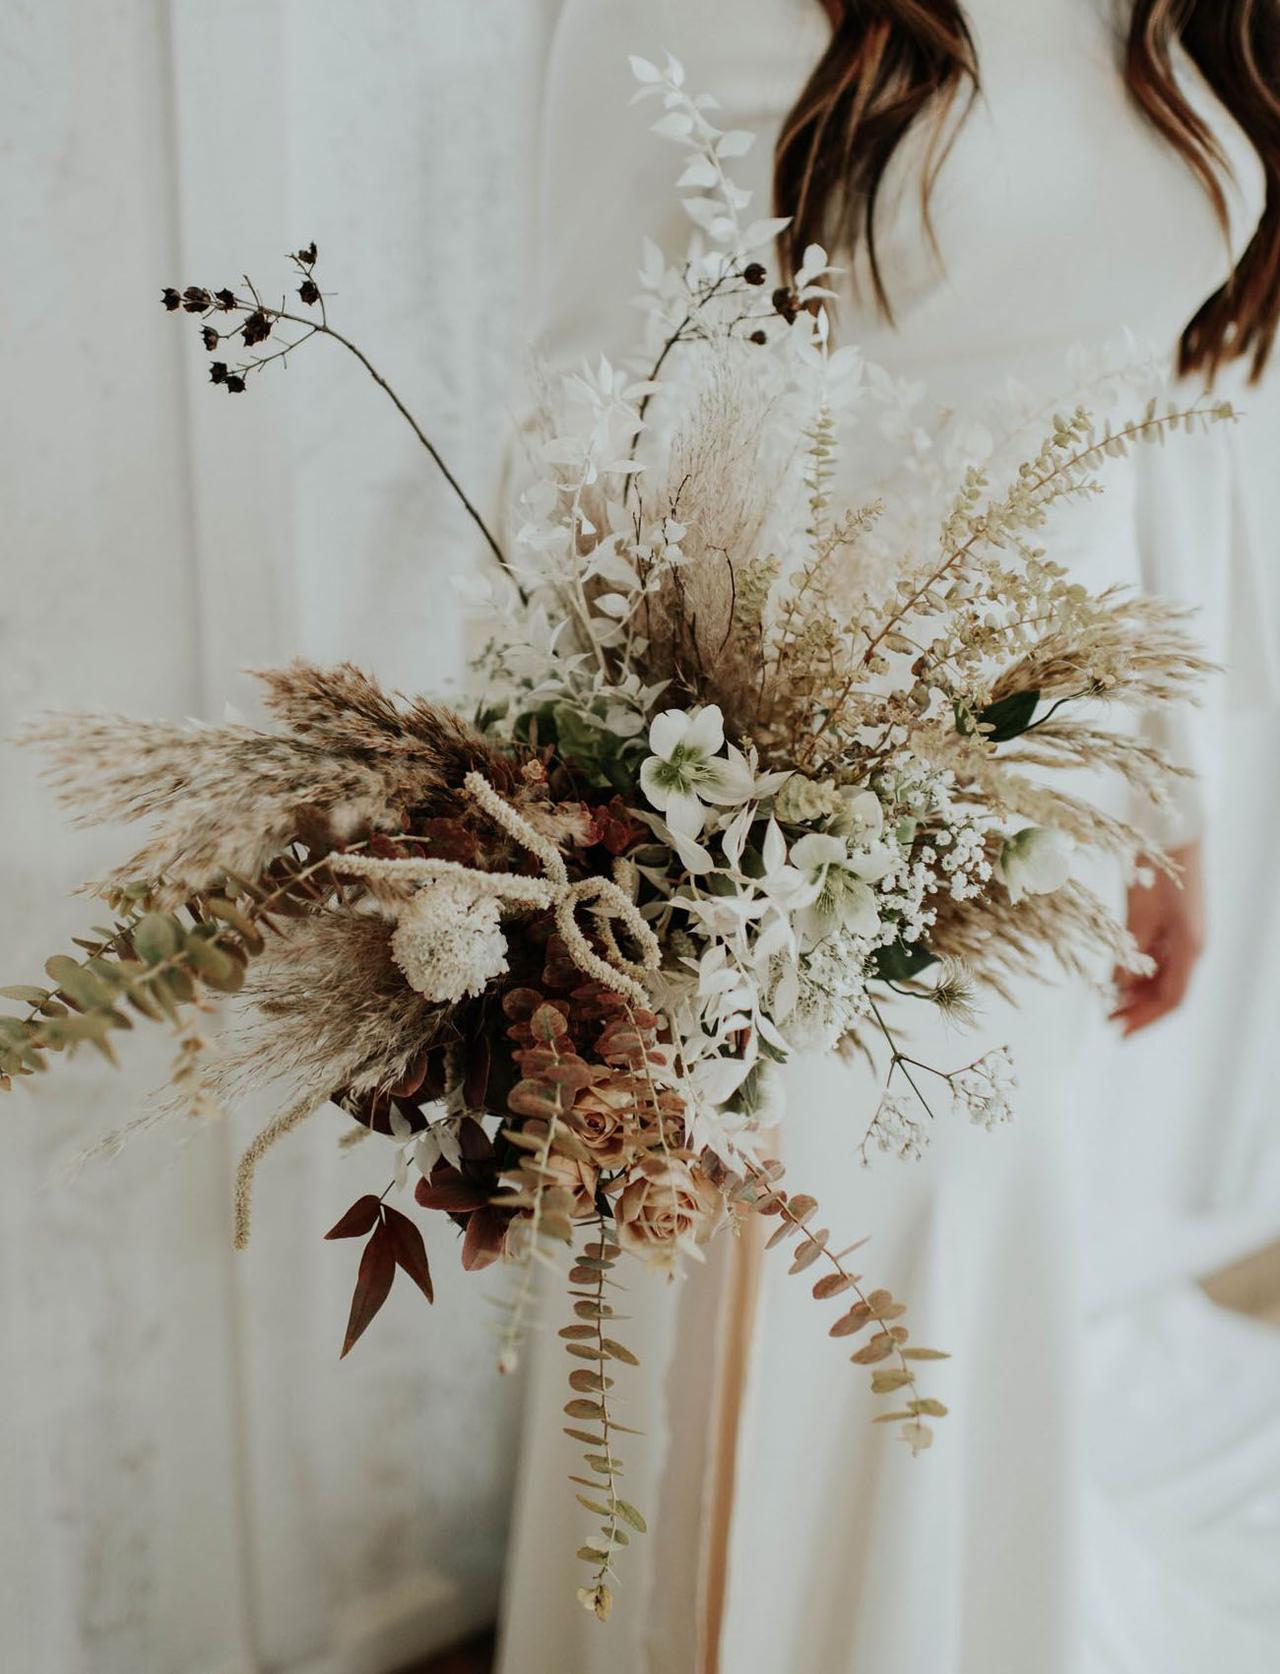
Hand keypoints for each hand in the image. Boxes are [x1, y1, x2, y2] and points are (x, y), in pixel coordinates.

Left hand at [1110, 840, 1205, 1035]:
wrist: (1171, 837)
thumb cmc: (1154, 873)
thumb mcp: (1138, 916)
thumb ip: (1131, 953)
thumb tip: (1120, 988)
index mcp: (1189, 947)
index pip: (1171, 999)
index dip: (1145, 1019)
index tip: (1119, 1033)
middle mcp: (1191, 947)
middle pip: (1167, 991)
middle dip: (1138, 1008)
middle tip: (1107, 1020)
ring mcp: (1185, 936)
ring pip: (1162, 976)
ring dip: (1136, 992)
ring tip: (1107, 1004)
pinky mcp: (1175, 925)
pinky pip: (1158, 958)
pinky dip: (1138, 972)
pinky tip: (1115, 979)